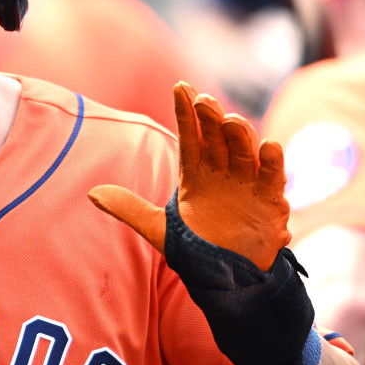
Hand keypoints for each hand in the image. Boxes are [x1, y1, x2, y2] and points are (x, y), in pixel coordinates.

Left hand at [89, 81, 289, 270]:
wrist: (228, 277)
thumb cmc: (196, 247)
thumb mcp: (158, 229)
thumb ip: (129, 209)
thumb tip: (91, 193)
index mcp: (197, 173)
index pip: (190, 137)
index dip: (185, 114)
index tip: (180, 87)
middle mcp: (223, 172)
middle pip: (217, 139)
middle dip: (211, 119)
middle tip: (202, 101)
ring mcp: (248, 184)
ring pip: (244, 151)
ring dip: (239, 134)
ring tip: (230, 120)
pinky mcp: (270, 201)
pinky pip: (273, 178)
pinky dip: (273, 162)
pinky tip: (269, 145)